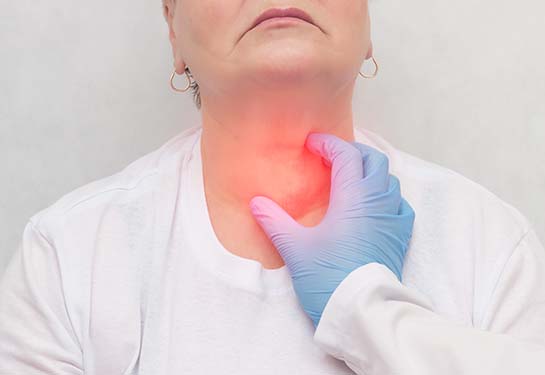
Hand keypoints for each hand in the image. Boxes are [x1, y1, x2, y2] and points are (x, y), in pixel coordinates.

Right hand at [249, 133, 414, 327]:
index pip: (346, 155)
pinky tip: (374, 206)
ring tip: (351, 179)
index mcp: (353, 197)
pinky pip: (400, 205)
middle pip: (373, 160)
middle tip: (332, 157)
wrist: (361, 311)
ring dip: (371, 172)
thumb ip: (275, 221)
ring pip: (389, 180)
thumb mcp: (295, 248)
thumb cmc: (329, 277)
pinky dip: (387, 196)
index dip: (328, 144)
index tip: (312, 144)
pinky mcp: (400, 236)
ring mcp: (393, 219)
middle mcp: (377, 202)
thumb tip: (257, 203)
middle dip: (353, 152)